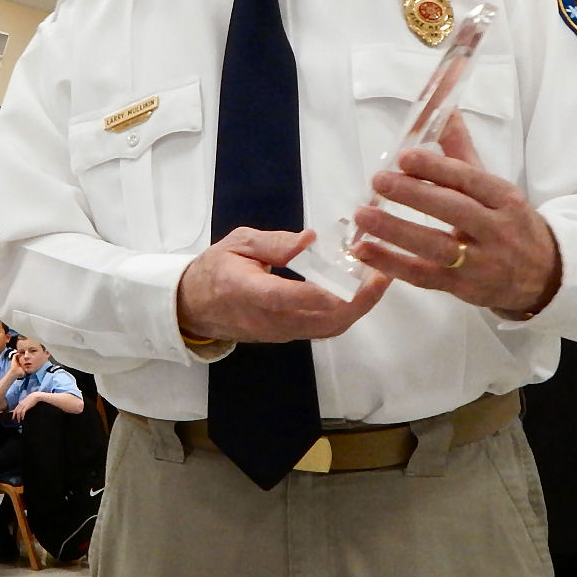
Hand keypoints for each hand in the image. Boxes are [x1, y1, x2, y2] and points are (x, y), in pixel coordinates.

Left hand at [12, 394, 36, 421]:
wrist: (34, 396)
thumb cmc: (31, 398)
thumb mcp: (25, 400)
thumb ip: (22, 402)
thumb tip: (19, 402)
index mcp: (20, 403)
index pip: (15, 409)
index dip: (14, 414)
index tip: (13, 417)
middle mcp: (21, 404)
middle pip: (16, 411)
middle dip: (15, 416)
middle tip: (15, 420)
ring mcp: (23, 405)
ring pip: (19, 412)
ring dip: (18, 417)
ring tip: (19, 420)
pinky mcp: (26, 406)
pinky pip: (23, 412)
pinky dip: (22, 415)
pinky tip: (23, 418)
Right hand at [175, 227, 387, 346]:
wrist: (195, 307)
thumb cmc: (215, 269)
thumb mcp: (238, 243)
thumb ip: (274, 242)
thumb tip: (310, 239)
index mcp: (248, 292)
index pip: (289, 297)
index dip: (324, 291)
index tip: (354, 274)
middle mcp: (268, 320)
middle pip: (322, 320)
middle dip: (358, 300)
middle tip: (382, 273)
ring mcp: (280, 333)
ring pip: (328, 328)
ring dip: (357, 307)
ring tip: (378, 279)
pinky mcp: (288, 337)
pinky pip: (323, 329)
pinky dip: (345, 312)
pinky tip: (358, 291)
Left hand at [347, 115, 558, 317]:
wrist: (543, 276)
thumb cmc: (508, 222)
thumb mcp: (493, 187)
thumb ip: (461, 151)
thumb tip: (444, 109)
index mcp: (504, 198)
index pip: (469, 180)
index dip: (437, 168)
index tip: (405, 156)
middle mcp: (495, 230)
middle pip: (453, 210)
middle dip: (414, 194)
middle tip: (379, 180)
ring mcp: (479, 262)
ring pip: (436, 246)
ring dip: (396, 231)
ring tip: (363, 215)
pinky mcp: (461, 287)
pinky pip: (423, 276)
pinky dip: (391, 264)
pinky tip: (364, 249)